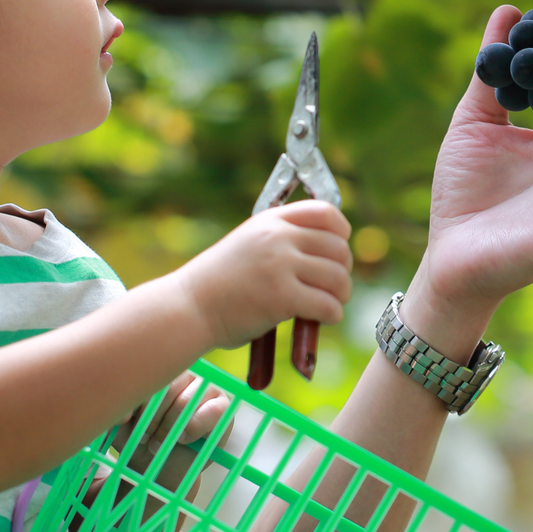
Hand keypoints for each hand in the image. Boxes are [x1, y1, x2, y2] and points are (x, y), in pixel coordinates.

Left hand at [116, 372, 230, 489]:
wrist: (157, 467)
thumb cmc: (139, 440)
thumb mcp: (123, 424)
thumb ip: (121, 411)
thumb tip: (123, 414)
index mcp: (161, 371)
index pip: (150, 373)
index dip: (140, 400)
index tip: (128, 421)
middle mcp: (186, 374)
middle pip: (168, 386)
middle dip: (153, 418)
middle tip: (145, 438)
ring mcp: (206, 388)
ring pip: (186, 401)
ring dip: (169, 427)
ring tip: (159, 443)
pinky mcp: (223, 406)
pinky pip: (211, 411)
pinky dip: (193, 429)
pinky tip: (183, 440)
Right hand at [179, 203, 352, 348]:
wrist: (190, 306)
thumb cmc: (221, 281)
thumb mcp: (250, 242)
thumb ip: (283, 239)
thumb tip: (331, 249)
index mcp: (272, 220)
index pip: (326, 213)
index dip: (341, 232)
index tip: (339, 249)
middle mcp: (278, 237)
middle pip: (338, 248)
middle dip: (343, 270)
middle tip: (334, 286)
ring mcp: (280, 266)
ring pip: (338, 278)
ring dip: (341, 294)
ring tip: (330, 303)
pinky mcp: (282, 297)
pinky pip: (327, 305)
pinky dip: (331, 315)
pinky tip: (322, 319)